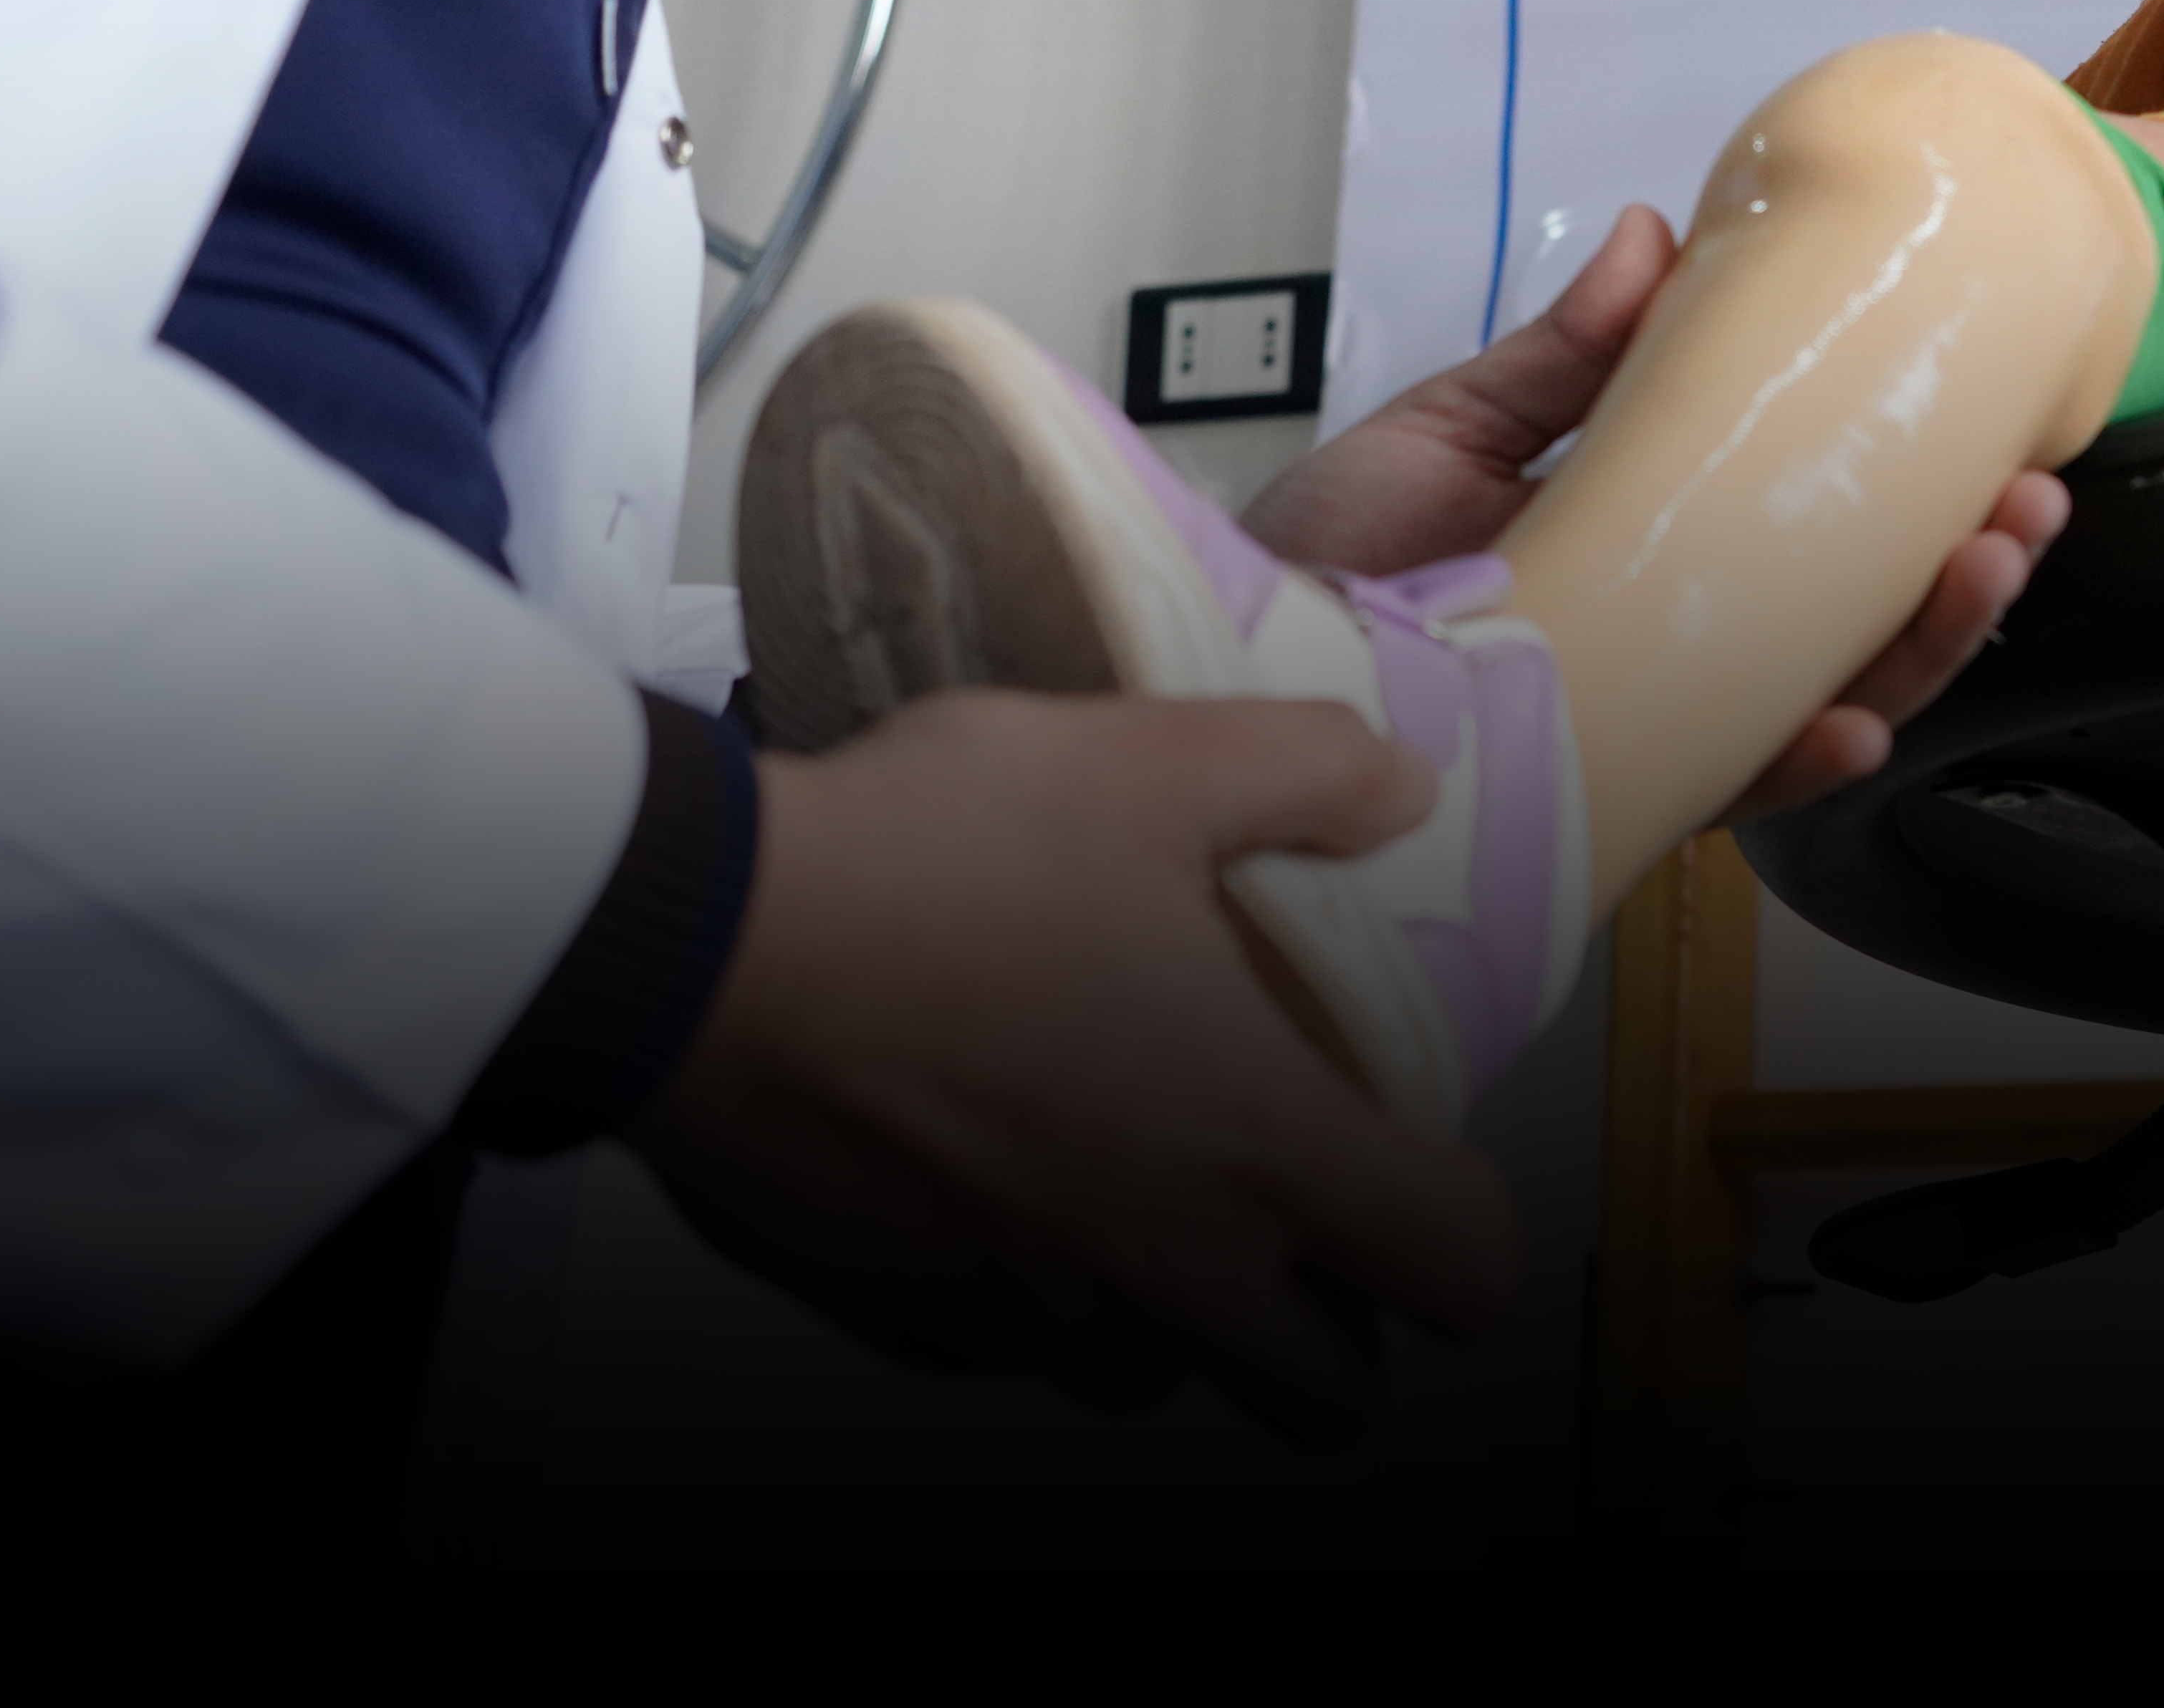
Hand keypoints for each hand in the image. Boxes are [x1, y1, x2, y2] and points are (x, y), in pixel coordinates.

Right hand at [627, 690, 1514, 1444]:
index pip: (1460, 1278)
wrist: (700, 945)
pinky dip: (1029, 1279)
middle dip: (1335, 1323)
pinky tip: (985, 1155)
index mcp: (1256, 1149)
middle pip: (1329, 1399)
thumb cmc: (934, 857)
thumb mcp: (1145, 763)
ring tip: (1119, 1158)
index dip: (1463, 1226)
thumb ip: (1306, 773)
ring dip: (1170, 1300)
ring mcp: (1031, 1320)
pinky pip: (1018, 1342)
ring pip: (1160, 1373)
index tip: (1418, 1158)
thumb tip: (1403, 787)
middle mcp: (1163, 1273)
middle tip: (1289, 1208)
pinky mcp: (915, 1328)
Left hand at [1239, 204, 2071, 821]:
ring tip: (1983, 569)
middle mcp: (1660, 668)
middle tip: (2022, 506)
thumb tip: (1656, 233)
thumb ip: (1565, 356)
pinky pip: (1713, 796)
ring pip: (1810, 716)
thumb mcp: (1450, 432)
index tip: (1985, 441)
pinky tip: (1850, 720)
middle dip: (1952, 585)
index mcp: (1647, 577)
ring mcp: (1632, 737)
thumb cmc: (1314, 572)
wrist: (1198, 672)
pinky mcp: (1581, 802)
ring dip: (1914, 655)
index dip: (1905, 509)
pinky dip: (1790, 763)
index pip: (1806, 551)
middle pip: (1843, 639)